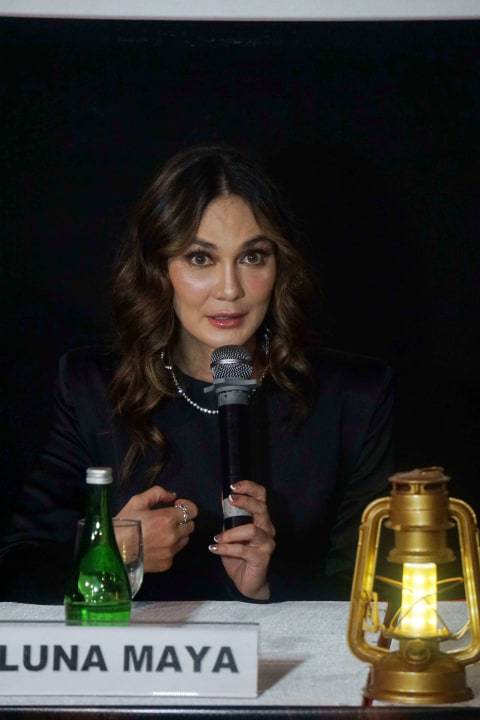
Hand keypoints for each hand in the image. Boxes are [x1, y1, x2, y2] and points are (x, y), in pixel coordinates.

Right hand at [116, 486, 197, 572]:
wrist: (112, 552)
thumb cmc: (124, 524)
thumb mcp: (137, 502)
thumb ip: (157, 493)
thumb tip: (172, 496)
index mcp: (167, 519)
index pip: (192, 511)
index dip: (186, 506)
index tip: (176, 506)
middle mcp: (173, 536)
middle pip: (190, 526)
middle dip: (181, 520)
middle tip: (167, 519)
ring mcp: (170, 552)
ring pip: (184, 540)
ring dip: (178, 535)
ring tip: (160, 533)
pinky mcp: (166, 564)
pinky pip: (174, 553)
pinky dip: (169, 548)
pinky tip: (155, 545)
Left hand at [209, 480, 275, 599]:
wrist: (248, 583)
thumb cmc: (239, 556)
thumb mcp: (231, 533)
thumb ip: (230, 517)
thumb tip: (223, 495)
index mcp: (260, 519)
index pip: (261, 497)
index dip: (249, 488)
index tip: (233, 487)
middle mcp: (267, 528)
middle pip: (261, 508)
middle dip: (245, 501)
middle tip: (230, 499)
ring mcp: (267, 543)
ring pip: (252, 530)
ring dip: (231, 533)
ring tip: (216, 538)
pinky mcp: (262, 558)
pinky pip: (243, 550)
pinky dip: (226, 548)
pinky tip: (215, 548)